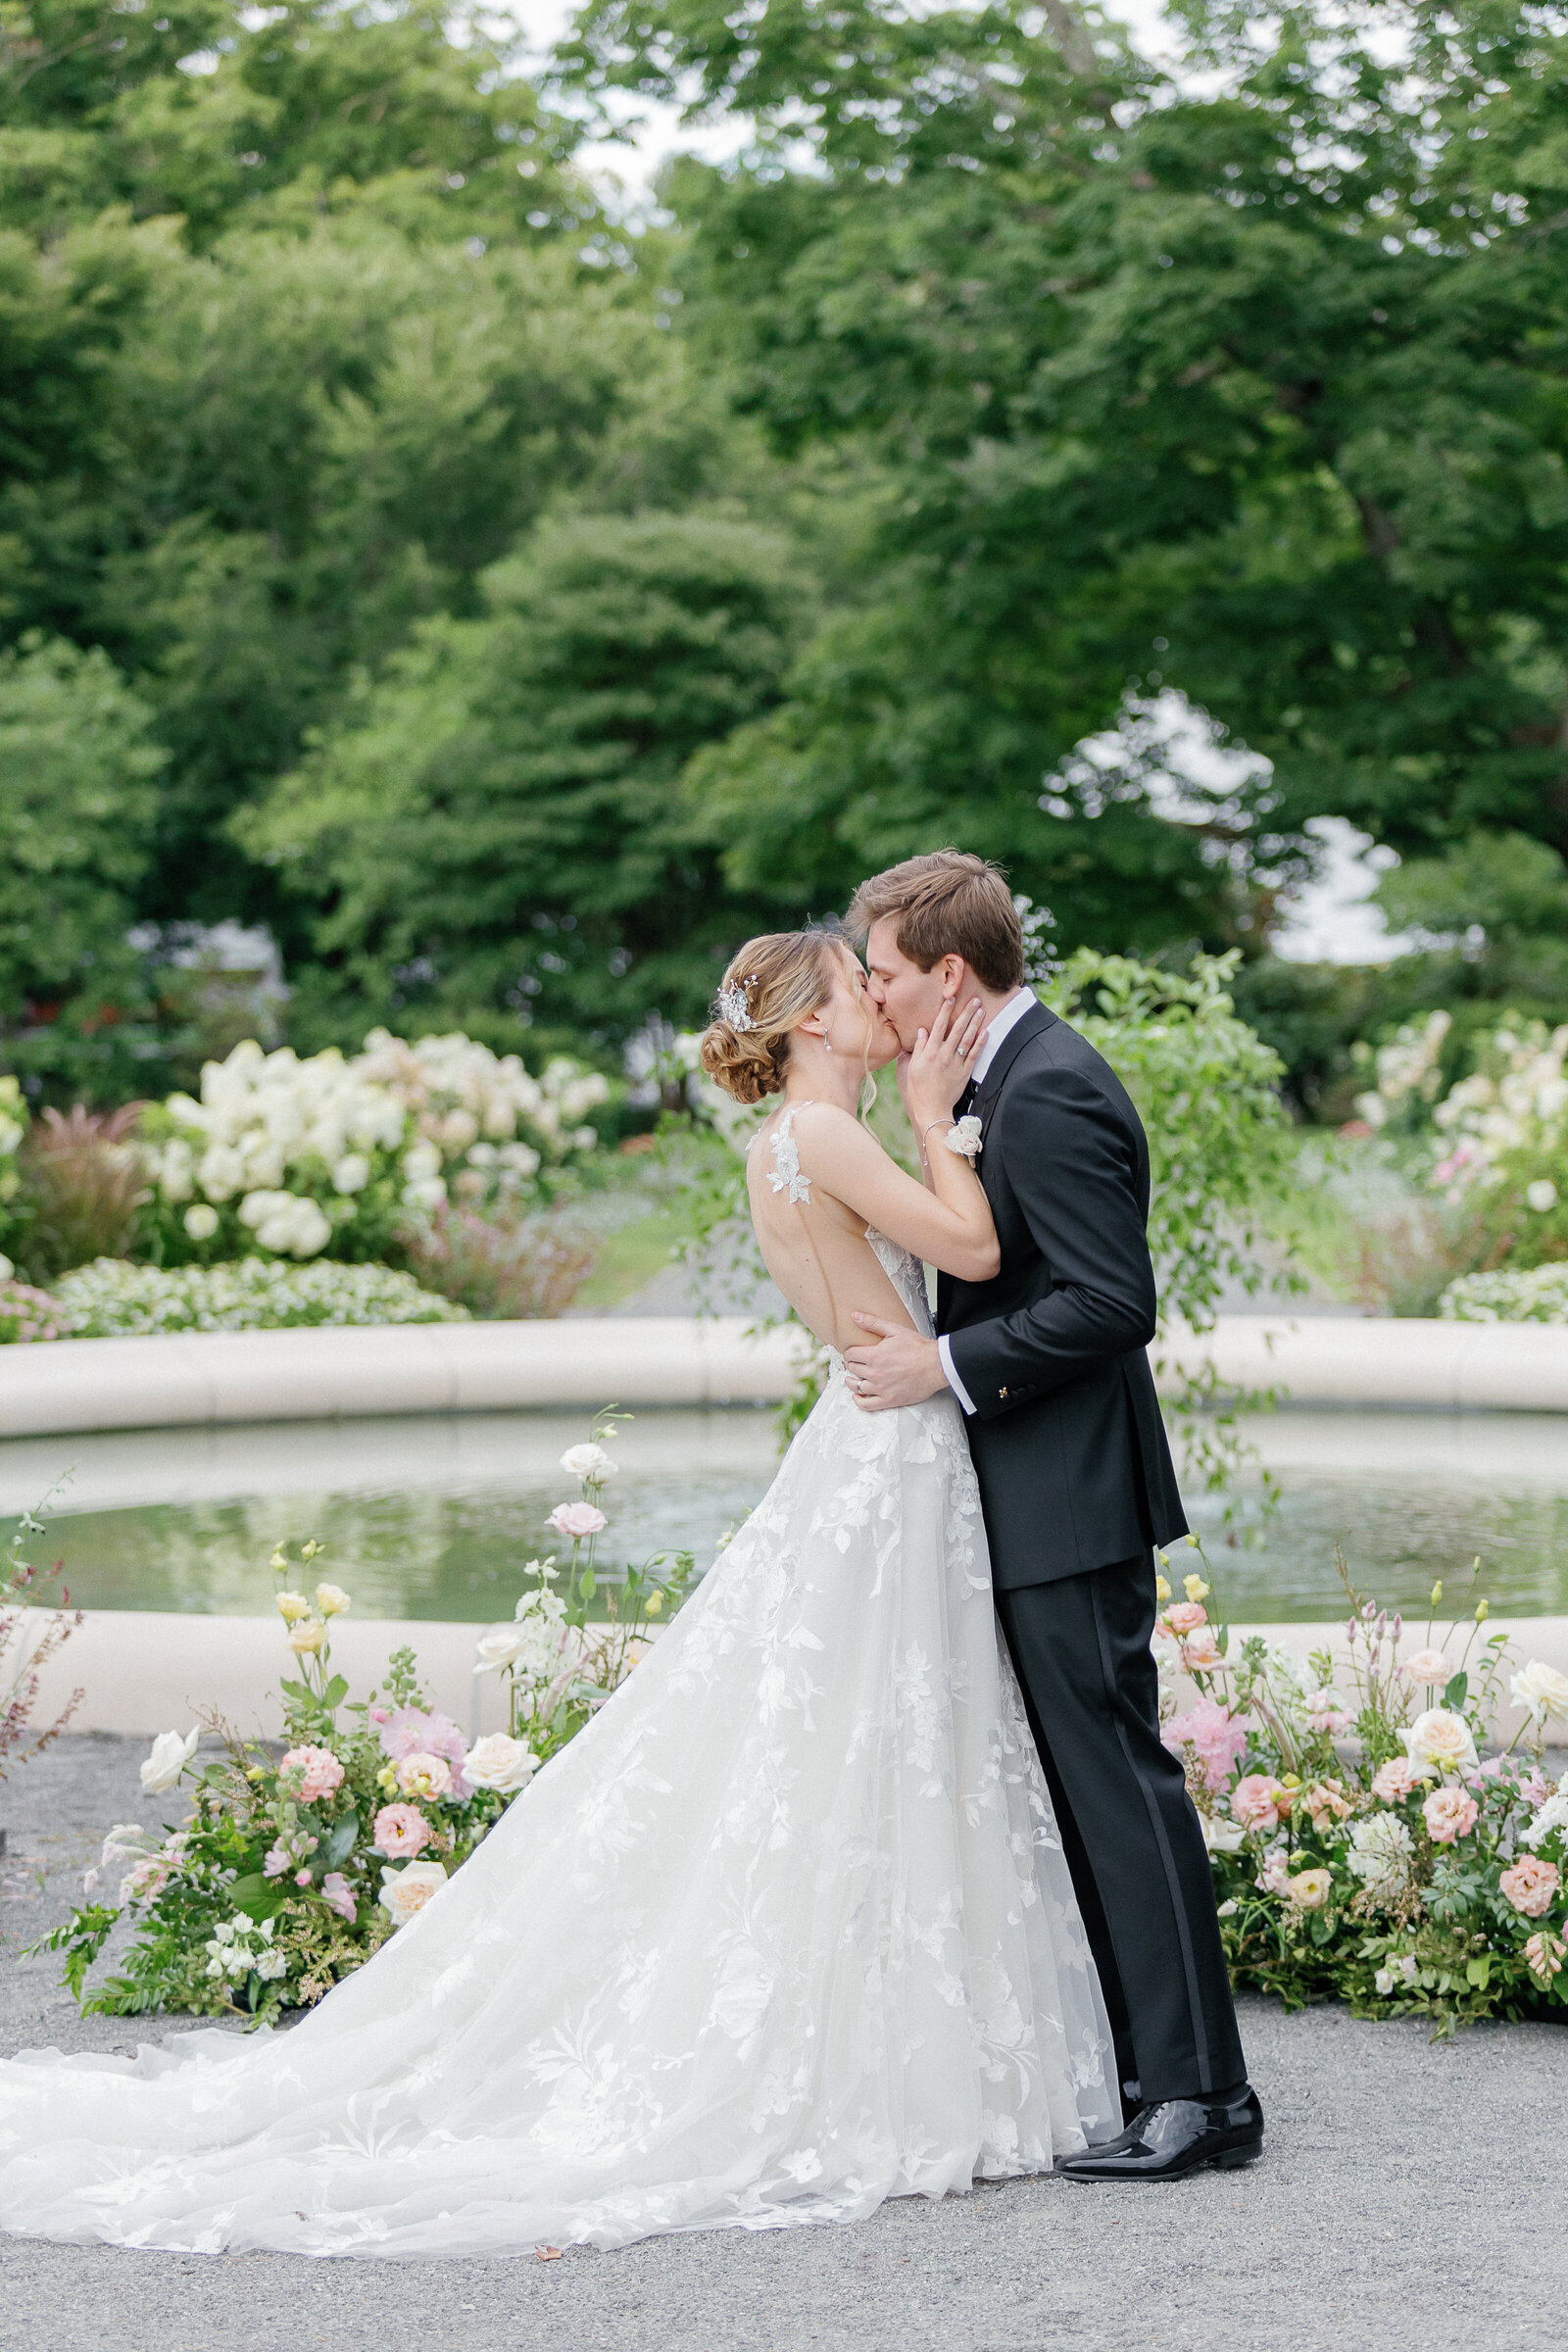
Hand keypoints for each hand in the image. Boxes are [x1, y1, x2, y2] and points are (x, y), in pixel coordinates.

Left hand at [843, 1315, 947, 1411]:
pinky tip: (858, 1396)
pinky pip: (866, 1405)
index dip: (850, 1352)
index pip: (850, 1354)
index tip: (852, 1353)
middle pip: (852, 1369)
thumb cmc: (919, 1349)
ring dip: (852, 1382)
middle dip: (852, 1365)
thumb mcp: (895, 1330)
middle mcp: (875, 1373)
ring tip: (852, 1379)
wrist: (936, 1365)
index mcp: (874, 1356)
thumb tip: (855, 1316)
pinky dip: (858, 1401)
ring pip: (856, 1387)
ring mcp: (881, 1388)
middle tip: (855, 1363)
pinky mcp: (889, 1400)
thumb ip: (873, 1323)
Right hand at [903, 996, 987, 1131]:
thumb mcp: (912, 1067)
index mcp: (929, 1052)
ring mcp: (955, 1064)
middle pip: (957, 1029)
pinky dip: (980, 1043)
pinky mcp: (964, 1073)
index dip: (945, 1011)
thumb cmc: (918, 1089)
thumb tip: (922, 1031)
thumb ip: (918, 1047)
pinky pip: (974, 1055)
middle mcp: (943, 1055)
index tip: (951, 998)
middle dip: (966, 1013)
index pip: (938, 1026)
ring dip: (975, 1023)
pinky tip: (985, 1032)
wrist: (931, 1109)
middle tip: (975, 1000)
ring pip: (967, 1039)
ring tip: (981, 1010)